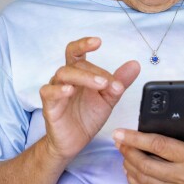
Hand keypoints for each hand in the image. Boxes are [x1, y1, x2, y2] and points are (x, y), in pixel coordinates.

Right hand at [40, 37, 139, 161]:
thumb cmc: (86, 117)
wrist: (74, 142)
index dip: (84, 44)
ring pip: (63, 74)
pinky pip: (49, 92)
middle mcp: (65, 79)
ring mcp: (55, 91)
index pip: (76, 53)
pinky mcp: (49, 106)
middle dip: (94, 71)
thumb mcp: (108, 99)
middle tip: (109, 82)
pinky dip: (59, 90)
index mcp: (78, 75)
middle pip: (75, 65)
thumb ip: (119, 82)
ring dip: (83, 77)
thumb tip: (135, 65)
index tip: (98, 41)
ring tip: (100, 85)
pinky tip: (69, 91)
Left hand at [113, 99, 183, 183]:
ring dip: (128, 164)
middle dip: (127, 151)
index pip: (159, 146)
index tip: (120, 132)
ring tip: (123, 151)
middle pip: (145, 164)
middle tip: (118, 140)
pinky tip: (130, 168)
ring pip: (143, 178)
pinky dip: (134, 179)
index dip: (136, 139)